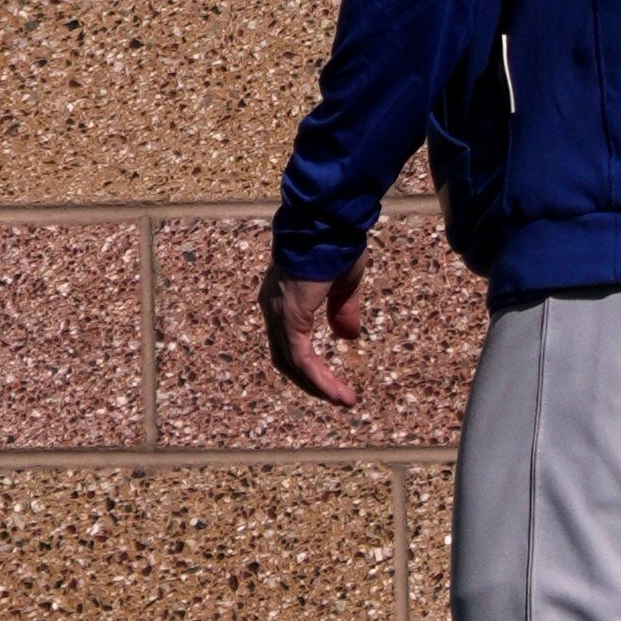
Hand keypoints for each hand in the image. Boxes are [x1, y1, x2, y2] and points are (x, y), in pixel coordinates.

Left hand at [259, 257, 365, 404]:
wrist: (329, 220)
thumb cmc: (336, 243)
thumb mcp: (343, 284)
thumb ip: (342, 310)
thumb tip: (347, 338)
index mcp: (283, 296)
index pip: (289, 340)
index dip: (310, 363)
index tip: (333, 379)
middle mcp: (273, 306)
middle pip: (286, 358)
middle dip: (311, 381)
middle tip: (337, 396)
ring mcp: (278, 312)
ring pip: (292, 363)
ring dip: (318, 386)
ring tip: (344, 400)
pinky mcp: (290, 318)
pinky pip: (302, 359)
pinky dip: (320, 380)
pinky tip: (339, 393)